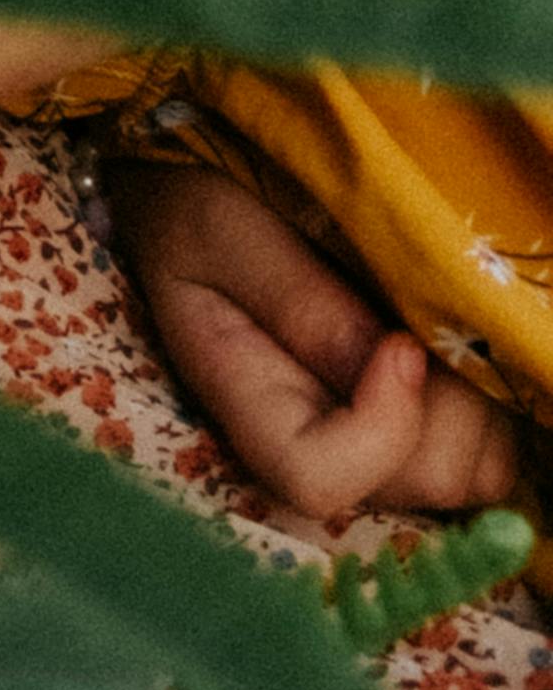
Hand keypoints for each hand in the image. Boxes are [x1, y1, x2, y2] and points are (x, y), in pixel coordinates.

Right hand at [109, 154, 528, 537]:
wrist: (196, 208)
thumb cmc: (201, 211)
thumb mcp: (229, 230)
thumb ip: (301, 298)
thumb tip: (405, 360)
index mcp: (248, 406)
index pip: (318, 480)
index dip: (382, 427)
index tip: (399, 342)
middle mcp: (316, 454)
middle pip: (420, 479)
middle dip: (451, 397)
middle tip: (428, 315)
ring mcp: (370, 457)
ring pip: (470, 475)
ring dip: (480, 402)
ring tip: (441, 328)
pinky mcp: (414, 442)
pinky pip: (490, 460)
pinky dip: (494, 408)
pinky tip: (459, 352)